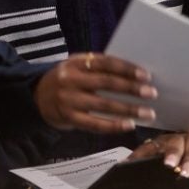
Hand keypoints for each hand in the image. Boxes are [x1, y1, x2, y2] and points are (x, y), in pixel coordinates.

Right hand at [34, 52, 156, 132]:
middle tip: (152, 93)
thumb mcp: (76, 67)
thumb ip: (97, 68)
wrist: (37, 97)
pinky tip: (128, 125)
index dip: (126, 68)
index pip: (105, 63)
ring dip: (128, 110)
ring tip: (147, 113)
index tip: (146, 75)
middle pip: (106, 83)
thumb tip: (132, 74)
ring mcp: (68, 99)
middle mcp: (71, 79)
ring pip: (103, 105)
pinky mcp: (68, 117)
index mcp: (76, 62)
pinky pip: (94, 124)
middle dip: (132, 89)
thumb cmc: (66, 80)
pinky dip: (113, 125)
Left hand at [128, 125, 188, 177]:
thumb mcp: (160, 154)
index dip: (142, 153)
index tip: (136, 162)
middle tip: (169, 165)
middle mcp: (179, 135)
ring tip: (186, 170)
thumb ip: (143, 157)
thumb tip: (122, 163)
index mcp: (163, 141)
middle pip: (174, 142)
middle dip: (172, 153)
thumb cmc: (179, 149)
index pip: (150, 146)